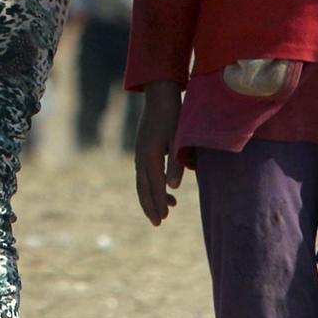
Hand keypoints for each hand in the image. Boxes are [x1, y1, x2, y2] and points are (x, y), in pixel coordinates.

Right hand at [134, 82, 184, 225]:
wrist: (159, 94)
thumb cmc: (173, 116)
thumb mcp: (177, 139)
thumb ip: (175, 163)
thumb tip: (172, 187)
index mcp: (149, 156)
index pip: (153, 186)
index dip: (158, 204)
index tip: (162, 220)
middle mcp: (141, 156)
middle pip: (142, 187)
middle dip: (149, 206)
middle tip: (157, 223)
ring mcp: (139, 152)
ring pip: (141, 181)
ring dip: (150, 197)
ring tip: (163, 210)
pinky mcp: (142, 147)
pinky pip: (143, 172)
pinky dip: (149, 185)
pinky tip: (160, 187)